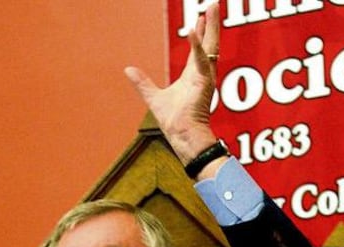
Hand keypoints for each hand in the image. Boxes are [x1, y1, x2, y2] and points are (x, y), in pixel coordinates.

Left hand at [124, 1, 220, 165]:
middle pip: (209, 42)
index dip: (200, 32)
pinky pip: (202, 60)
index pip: (199, 48)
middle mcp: (202, 74)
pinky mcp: (204, 82)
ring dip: (212, 26)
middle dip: (212, 23)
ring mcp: (205, 77)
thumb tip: (128, 70)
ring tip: (213, 7)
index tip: (201, 16)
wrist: (182, 136)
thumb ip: (142, 82)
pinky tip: (193, 30)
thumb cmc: (173, 122)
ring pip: (211, 46)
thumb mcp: (153, 97)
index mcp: (193, 76)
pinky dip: (197, 46)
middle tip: (215, 4)